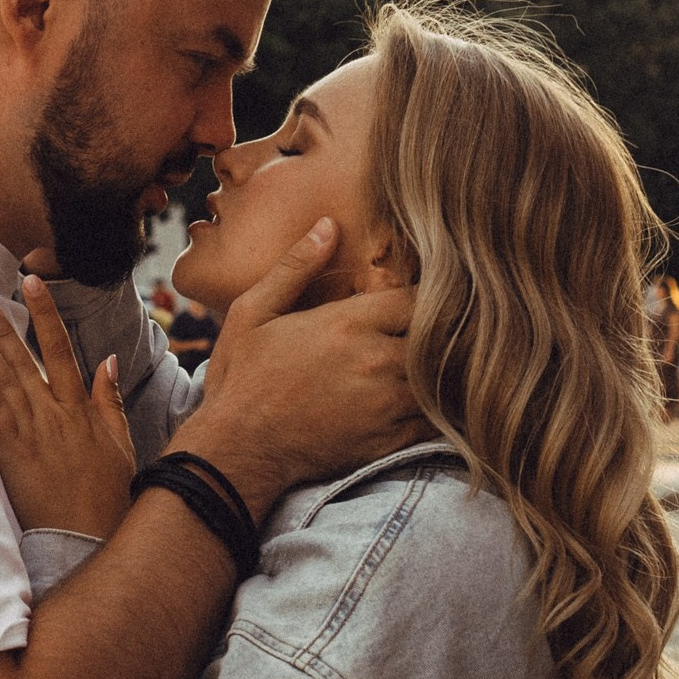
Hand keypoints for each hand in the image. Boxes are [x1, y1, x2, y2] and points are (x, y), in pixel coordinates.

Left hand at [0, 277, 134, 539]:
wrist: (88, 533)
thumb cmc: (105, 493)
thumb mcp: (120, 441)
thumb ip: (110, 398)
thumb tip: (108, 359)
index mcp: (81, 407)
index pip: (61, 348)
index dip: (46, 313)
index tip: (33, 282)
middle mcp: (56, 412)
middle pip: (26, 359)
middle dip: (4, 327)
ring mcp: (34, 430)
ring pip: (7, 379)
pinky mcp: (13, 451)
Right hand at [181, 219, 425, 512]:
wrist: (236, 453)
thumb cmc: (241, 381)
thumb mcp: (253, 313)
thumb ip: (294, 268)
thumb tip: (327, 225)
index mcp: (346, 324)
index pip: (416, 297)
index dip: (418, 297)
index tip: (409, 303)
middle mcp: (374, 361)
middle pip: (438, 336)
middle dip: (437, 331)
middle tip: (433, 330)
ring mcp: (386, 403)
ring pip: (442, 377)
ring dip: (439, 369)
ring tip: (432, 362)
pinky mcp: (390, 439)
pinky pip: (436, 419)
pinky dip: (437, 408)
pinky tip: (421, 399)